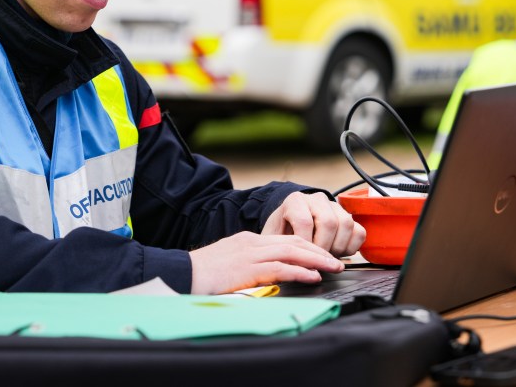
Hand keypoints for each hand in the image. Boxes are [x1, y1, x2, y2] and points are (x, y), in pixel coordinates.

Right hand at [189, 230, 344, 294]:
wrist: (179, 274)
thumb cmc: (200, 274)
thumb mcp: (228, 264)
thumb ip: (248, 265)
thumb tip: (267, 275)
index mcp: (248, 241)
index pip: (285, 239)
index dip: (308, 246)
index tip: (322, 254)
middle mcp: (252, 243)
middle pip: (293, 242)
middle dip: (318, 250)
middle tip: (337, 260)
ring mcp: (249, 254)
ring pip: (292, 251)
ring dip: (316, 259)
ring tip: (333, 267)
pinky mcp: (247, 269)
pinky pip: (280, 267)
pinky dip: (299, 270)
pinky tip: (312, 276)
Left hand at [262, 192, 365, 257]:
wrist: (289, 223)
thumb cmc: (281, 232)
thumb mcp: (272, 238)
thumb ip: (279, 249)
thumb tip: (288, 266)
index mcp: (295, 201)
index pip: (304, 222)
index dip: (305, 244)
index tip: (302, 256)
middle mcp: (316, 200)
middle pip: (329, 222)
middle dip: (323, 247)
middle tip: (315, 259)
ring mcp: (334, 206)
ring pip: (346, 224)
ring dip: (338, 247)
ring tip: (326, 256)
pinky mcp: (347, 216)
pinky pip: (359, 231)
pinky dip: (351, 247)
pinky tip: (338, 253)